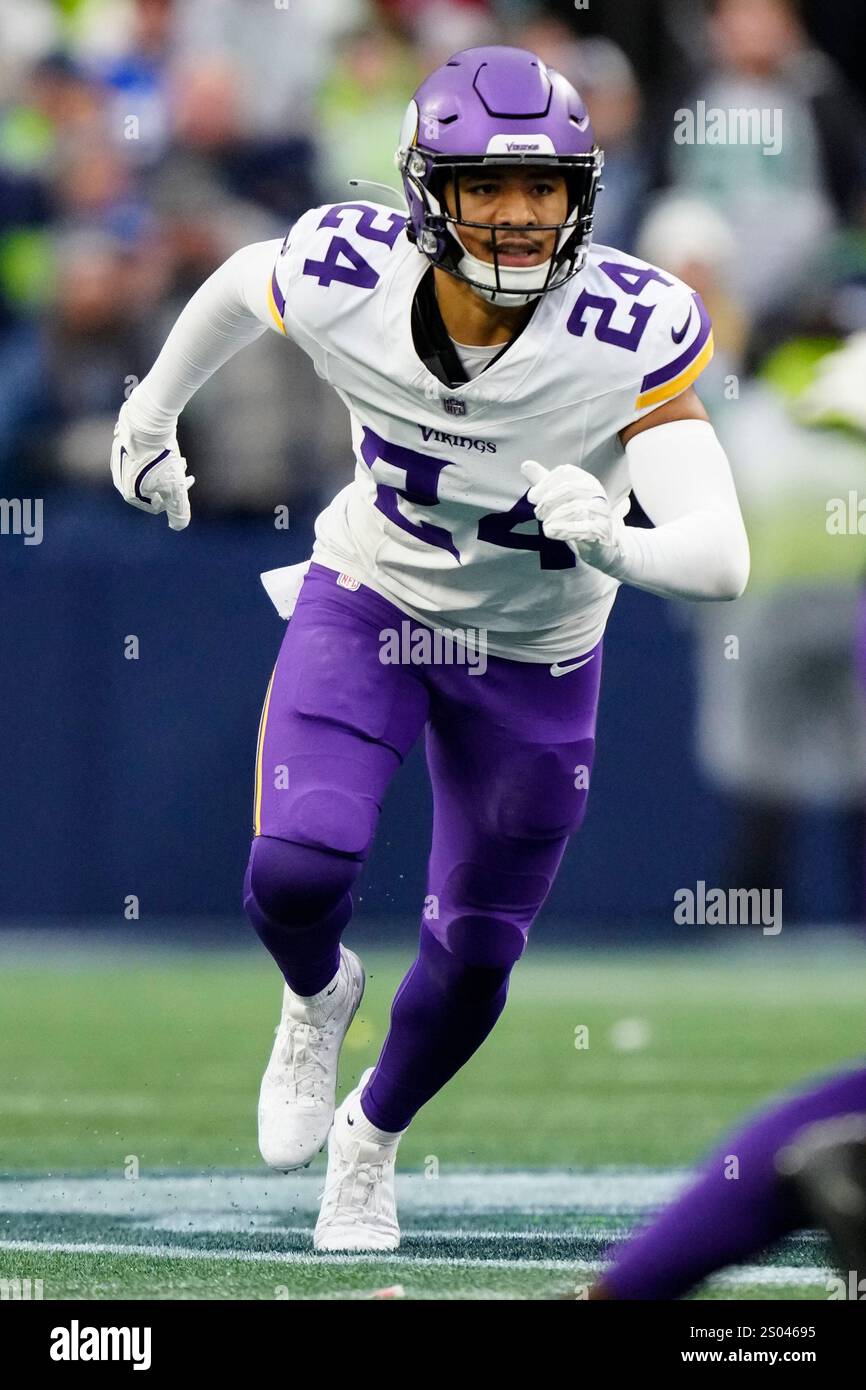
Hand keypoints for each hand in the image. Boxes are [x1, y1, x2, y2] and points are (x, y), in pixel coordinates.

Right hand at [110, 401, 194, 530]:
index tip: (190, 479)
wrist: (147, 424)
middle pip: (154, 486)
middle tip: (184, 466)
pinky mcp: (121, 446)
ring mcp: (119, 462)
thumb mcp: (176, 489)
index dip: (178, 495)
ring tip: (178, 456)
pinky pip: (141, 456)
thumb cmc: (162, 459)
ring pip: (148, 470)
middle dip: (173, 480)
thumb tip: (178, 527)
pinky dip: (155, 455)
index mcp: (130, 495)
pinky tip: (167, 445)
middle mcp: (121, 480)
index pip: (158, 504)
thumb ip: (178, 511)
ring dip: (166, 467)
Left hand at [521, 459, 625, 575]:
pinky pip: (585, 528)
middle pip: (569, 489)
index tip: (533, 498)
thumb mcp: (559, 497)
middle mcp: (596, 492)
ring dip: (554, 518)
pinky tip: (551, 532)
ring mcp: (602, 511)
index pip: (564, 472)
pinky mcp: (603, 530)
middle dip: (548, 502)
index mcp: (585, 480)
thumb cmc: (576, 517)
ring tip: (546, 526)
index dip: (544, 483)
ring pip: (576, 509)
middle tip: (538, 514)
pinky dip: (564, 529)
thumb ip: (544, 482)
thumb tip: (525, 465)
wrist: (600, 543)